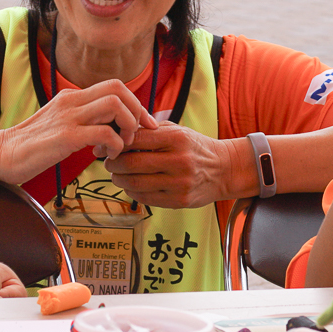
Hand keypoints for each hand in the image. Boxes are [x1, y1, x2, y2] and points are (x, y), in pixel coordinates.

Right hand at [0, 79, 158, 181]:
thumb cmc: (30, 146)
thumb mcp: (59, 125)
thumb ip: (81, 121)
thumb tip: (108, 128)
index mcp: (70, 97)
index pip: (114, 86)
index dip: (135, 104)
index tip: (143, 124)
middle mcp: (71, 101)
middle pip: (118, 88)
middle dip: (137, 110)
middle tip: (138, 134)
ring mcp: (68, 117)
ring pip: (115, 105)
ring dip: (127, 126)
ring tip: (121, 145)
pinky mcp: (65, 136)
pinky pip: (104, 132)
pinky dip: (115, 145)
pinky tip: (106, 156)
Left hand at [104, 123, 248, 207]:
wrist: (224, 169)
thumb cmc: (194, 147)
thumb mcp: (177, 131)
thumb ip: (149, 130)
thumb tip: (114, 134)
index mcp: (177, 139)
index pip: (136, 139)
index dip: (117, 143)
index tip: (108, 146)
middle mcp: (179, 161)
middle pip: (131, 163)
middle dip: (113, 164)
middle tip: (108, 163)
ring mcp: (179, 183)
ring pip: (135, 183)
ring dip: (119, 180)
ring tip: (116, 175)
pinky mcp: (179, 201)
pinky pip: (145, 198)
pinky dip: (132, 192)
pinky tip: (131, 186)